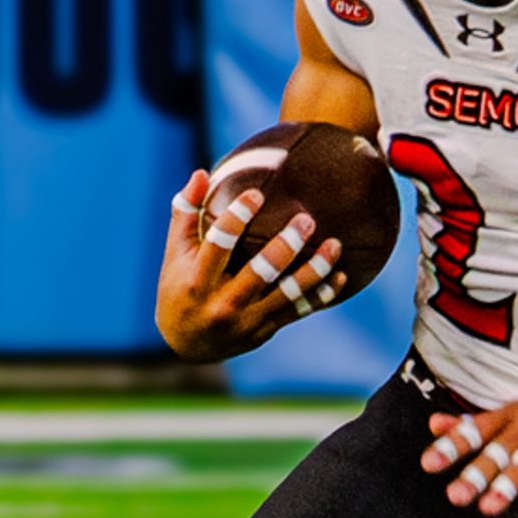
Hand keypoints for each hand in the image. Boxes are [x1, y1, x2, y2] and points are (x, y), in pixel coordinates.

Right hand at [151, 168, 347, 362]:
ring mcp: (247, 320)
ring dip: (315, 270)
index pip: (219, 244)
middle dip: (286, 245)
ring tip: (335, 245)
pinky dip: (321, 295)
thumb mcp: (176, 253)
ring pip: (288, 294)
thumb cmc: (179, 286)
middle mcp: (223, 303)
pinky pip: (299, 311)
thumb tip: (202, 173)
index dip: (237, 217)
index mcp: (196, 280)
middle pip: (260, 272)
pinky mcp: (265, 330)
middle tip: (307, 220)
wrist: (185, 343)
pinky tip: (341, 276)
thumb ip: (186, 213)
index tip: (257, 194)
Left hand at [420, 391, 517, 515]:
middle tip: (456, 497)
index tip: (429, 465)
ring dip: (508, 482)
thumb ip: (472, 425)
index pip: (475, 430)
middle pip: (499, 448)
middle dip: (477, 473)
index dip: (452, 446)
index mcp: (507, 416)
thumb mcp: (509, 415)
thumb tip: (434, 424)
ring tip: (489, 507)